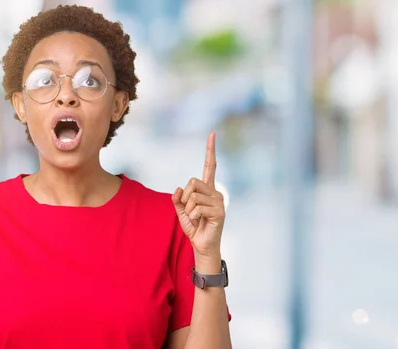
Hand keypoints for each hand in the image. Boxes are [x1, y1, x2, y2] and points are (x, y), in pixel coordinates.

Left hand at [172, 132, 224, 258]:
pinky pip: (197, 207)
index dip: (210, 150)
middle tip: (189, 209)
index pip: (210, 166)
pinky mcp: (219, 212)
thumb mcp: (181, 210)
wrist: (202, 245)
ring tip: (196, 218)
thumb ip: (178, 198)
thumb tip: (179, 189)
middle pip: (193, 181)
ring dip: (188, 209)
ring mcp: (219, 202)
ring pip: (194, 195)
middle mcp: (215, 192)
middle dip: (185, 196)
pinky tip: (199, 222)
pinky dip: (192, 216)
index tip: (212, 133)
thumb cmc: (194, 227)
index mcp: (207, 189)